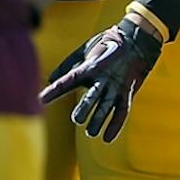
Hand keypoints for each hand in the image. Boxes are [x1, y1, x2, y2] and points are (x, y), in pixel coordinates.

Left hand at [40, 14, 162, 141]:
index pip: (70, 80)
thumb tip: (50, 78)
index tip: (41, 99)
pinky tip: (107, 138)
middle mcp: (104, 78)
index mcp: (91, 66)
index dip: (55, 90)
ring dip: (99, 120)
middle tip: (77, 120)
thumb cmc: (107, 44)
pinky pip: (122, 111)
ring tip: (90, 133)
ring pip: (107, 107)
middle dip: (85, 109)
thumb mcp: (86, 49)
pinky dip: (115, 125)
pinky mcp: (128, 92)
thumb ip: (68, 65)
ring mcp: (117, 86)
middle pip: (93, 96)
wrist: (138, 40)